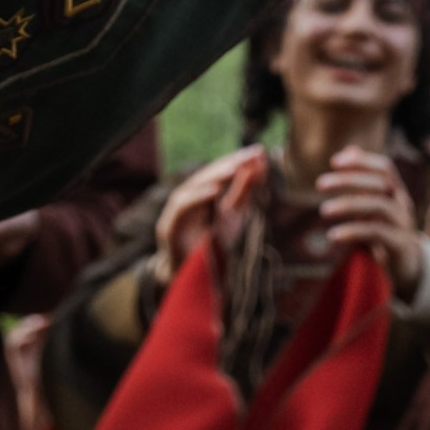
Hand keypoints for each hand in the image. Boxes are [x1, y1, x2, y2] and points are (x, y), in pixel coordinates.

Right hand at [153, 145, 266, 282]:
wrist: (189, 278)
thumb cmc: (211, 244)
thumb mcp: (233, 216)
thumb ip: (244, 191)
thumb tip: (260, 163)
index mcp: (202, 194)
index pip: (221, 172)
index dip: (239, 161)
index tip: (260, 151)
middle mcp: (187, 198)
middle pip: (207, 175)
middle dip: (229, 164)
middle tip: (250, 155)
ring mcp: (176, 212)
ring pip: (192, 187)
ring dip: (214, 176)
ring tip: (234, 168)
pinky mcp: (169, 227)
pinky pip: (181, 207)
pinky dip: (197, 197)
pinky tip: (215, 190)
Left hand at [318, 146, 424, 295]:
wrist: (409, 263)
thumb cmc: (386, 228)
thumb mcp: (374, 202)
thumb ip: (362, 178)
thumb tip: (349, 149)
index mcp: (396, 191)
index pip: (384, 167)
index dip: (362, 161)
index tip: (334, 161)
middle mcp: (403, 203)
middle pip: (380, 183)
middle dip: (350, 180)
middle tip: (319, 183)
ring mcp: (403, 223)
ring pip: (379, 206)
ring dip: (350, 204)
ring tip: (323, 210)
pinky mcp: (399, 244)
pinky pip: (376, 233)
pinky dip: (354, 231)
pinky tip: (333, 236)